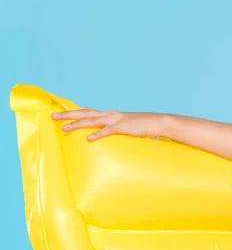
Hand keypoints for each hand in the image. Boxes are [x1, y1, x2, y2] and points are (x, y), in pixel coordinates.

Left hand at [51, 106, 166, 140]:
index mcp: (111, 114)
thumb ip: (116, 125)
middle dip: (68, 114)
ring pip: (92, 120)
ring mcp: (116, 120)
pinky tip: (88, 139)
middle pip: (85, 113)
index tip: (62, 111)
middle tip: (53, 116)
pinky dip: (98, 134)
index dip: (75, 111)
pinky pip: (107, 131)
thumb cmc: (144, 125)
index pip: (90, 110)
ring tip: (64, 128)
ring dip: (77, 124)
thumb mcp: (128, 123)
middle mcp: (111, 114)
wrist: (159, 122)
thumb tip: (108, 130)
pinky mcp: (123, 127)